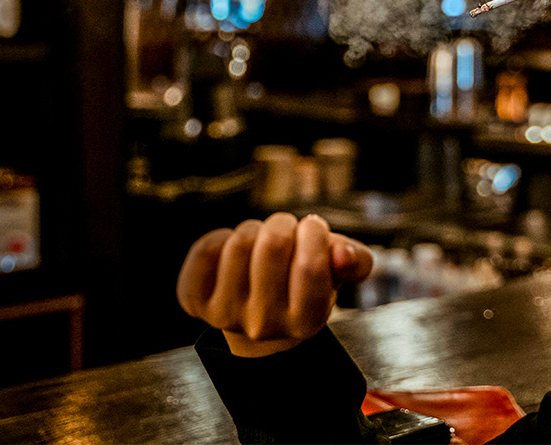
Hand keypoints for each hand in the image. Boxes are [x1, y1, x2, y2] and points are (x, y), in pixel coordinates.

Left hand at [177, 212, 372, 357]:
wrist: (261, 320)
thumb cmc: (303, 285)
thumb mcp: (337, 273)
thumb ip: (355, 261)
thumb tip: (342, 254)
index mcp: (305, 321)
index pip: (311, 265)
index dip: (314, 232)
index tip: (313, 228)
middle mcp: (263, 325)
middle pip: (271, 245)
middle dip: (282, 224)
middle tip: (285, 232)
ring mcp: (225, 316)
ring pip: (239, 243)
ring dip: (253, 230)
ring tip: (260, 243)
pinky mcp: (195, 301)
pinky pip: (205, 250)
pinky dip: (219, 238)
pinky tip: (231, 251)